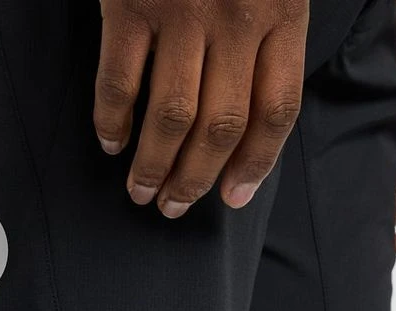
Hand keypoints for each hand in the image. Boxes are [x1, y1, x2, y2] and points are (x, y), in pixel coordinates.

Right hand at [94, 0, 307, 217]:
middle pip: (222, 126)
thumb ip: (267, 34)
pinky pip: (120, 82)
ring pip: (172, 116)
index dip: (255, 164)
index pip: (276, 110)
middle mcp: (238, 16)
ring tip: (141, 191)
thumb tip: (243, 122)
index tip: (234, 197)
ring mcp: (183, 9)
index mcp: (283, 12)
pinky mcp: (130, 3)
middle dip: (196, 179)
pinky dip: (112, 121)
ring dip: (154, 165)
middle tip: (174, 205)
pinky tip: (112, 141)